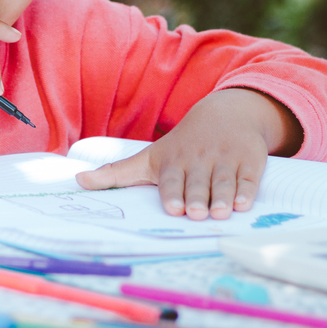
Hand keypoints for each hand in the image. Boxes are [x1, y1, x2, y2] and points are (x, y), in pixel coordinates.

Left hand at [75, 88, 302, 219]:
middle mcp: (199, 160)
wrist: (226, 114)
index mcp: (173, 161)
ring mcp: (226, 159)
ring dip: (222, 197)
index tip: (172, 206)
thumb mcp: (149, 157)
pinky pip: (249, 178)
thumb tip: (76, 181)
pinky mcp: (250, 161)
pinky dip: (247, 191)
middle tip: (197, 213)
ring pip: (224, 181)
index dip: (172, 192)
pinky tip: (244, 204)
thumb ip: (116, 173)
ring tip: (220, 213)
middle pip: (198, 182)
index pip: (172, 179)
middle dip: (197, 197)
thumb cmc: (182, 145)